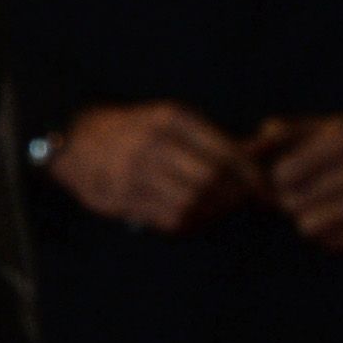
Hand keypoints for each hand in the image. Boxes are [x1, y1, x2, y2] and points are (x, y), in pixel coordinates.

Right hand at [44, 101, 264, 233]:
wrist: (76, 139)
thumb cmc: (139, 129)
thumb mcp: (173, 120)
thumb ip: (213, 138)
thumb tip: (263, 155)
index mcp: (172, 120)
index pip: (225, 153)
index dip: (252, 176)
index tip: (267, 188)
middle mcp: (152, 145)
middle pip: (211, 181)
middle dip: (236, 196)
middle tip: (246, 201)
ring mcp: (133, 173)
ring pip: (192, 203)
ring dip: (215, 212)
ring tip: (222, 208)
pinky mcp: (120, 199)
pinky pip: (168, 219)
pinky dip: (191, 222)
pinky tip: (197, 216)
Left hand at [249, 114, 342, 252]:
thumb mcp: (332, 126)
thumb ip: (291, 132)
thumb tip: (255, 140)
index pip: (283, 174)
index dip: (281, 178)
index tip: (292, 176)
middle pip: (293, 203)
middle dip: (293, 201)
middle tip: (308, 195)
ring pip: (309, 227)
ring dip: (311, 219)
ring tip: (324, 207)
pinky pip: (333, 243)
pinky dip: (332, 235)